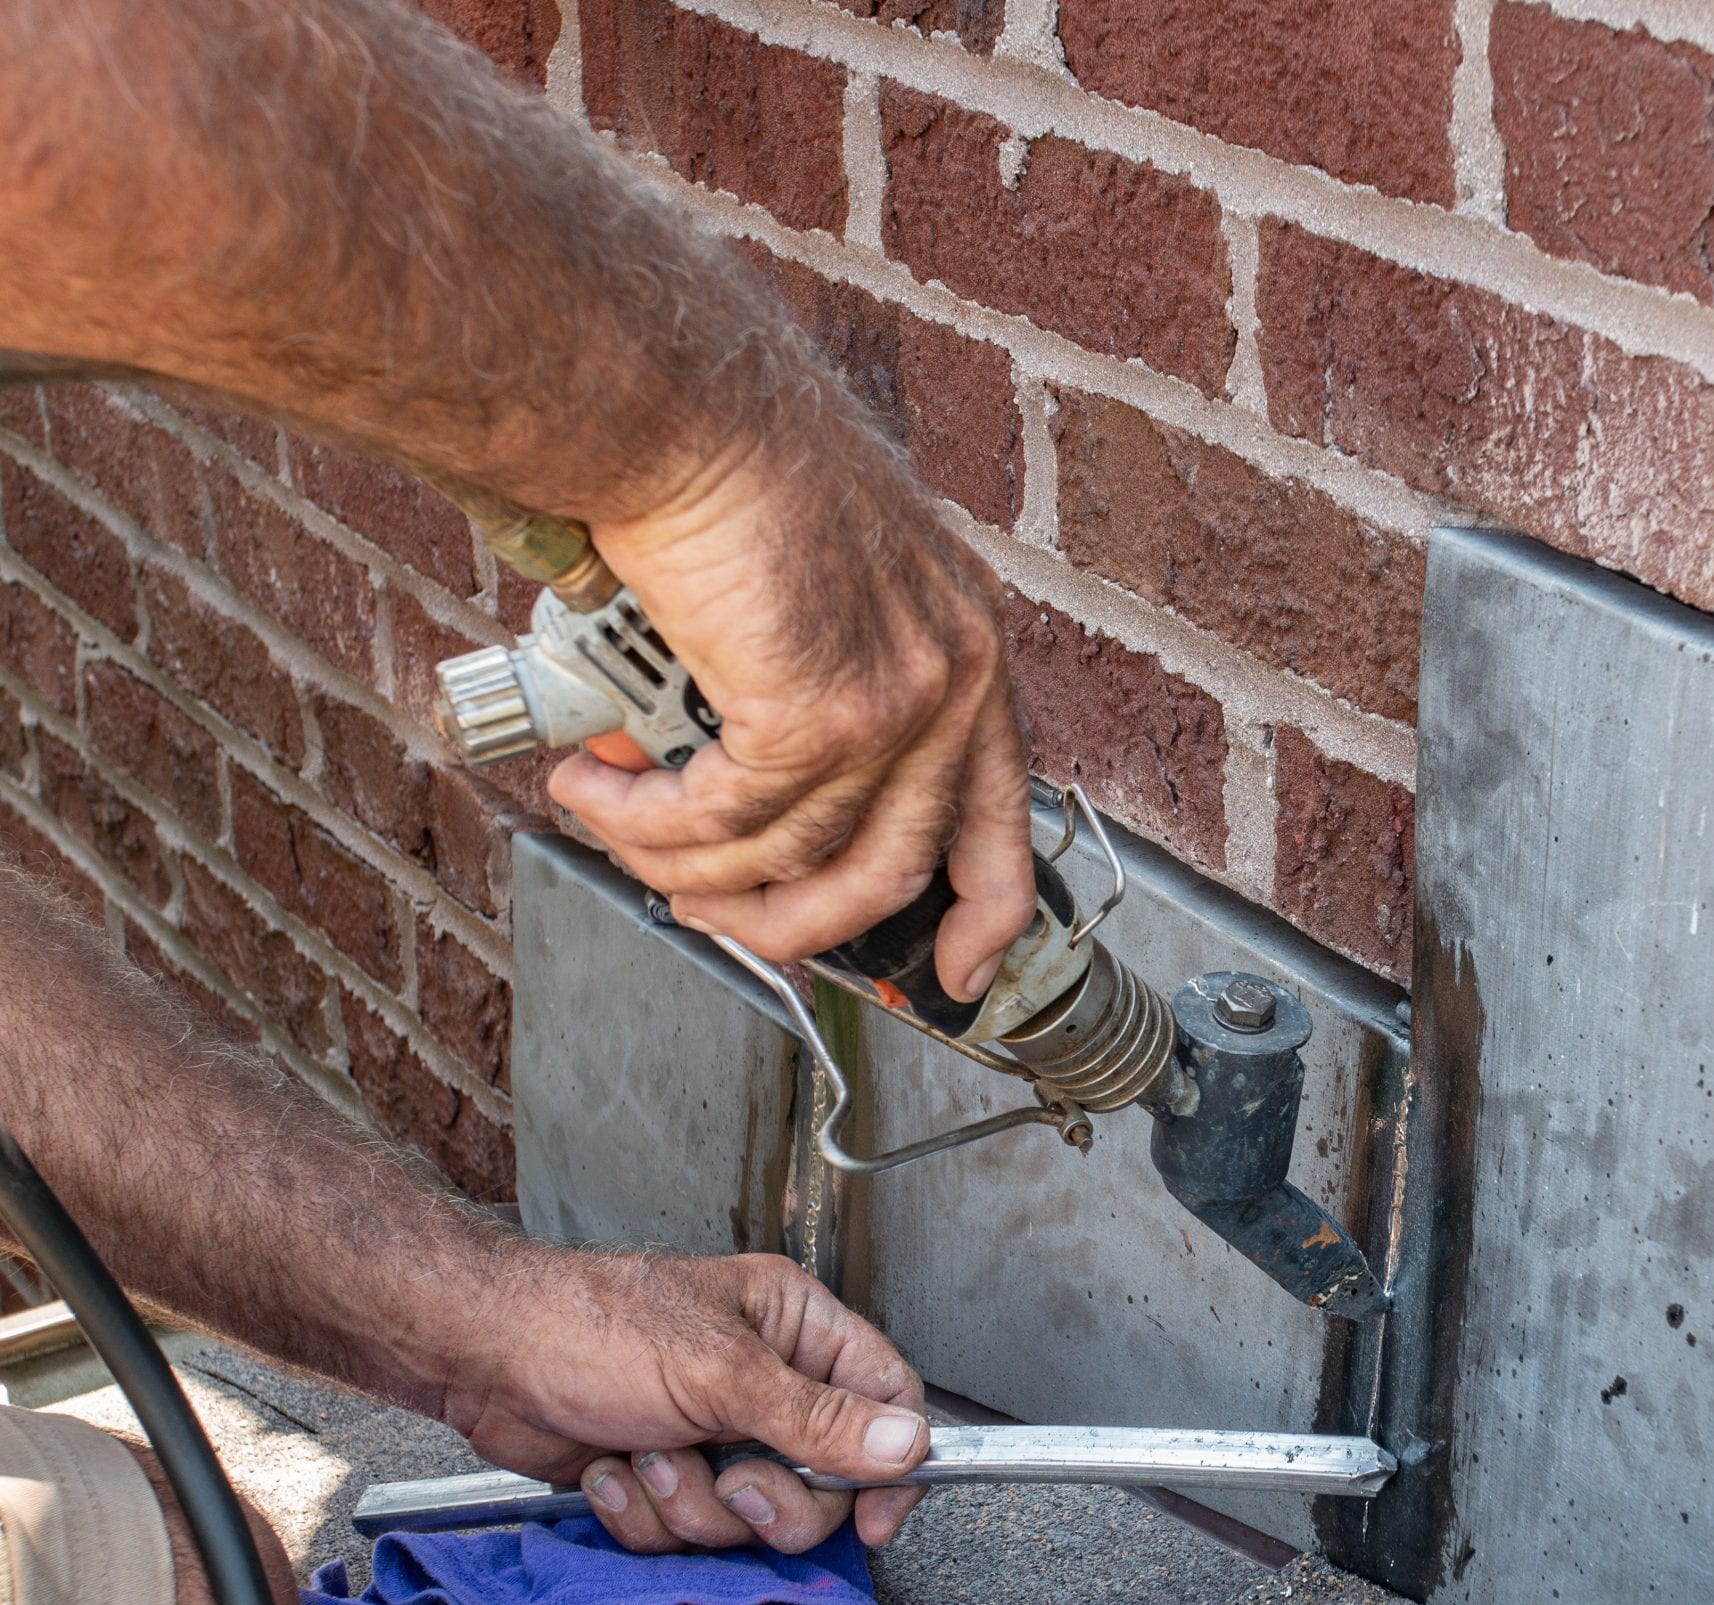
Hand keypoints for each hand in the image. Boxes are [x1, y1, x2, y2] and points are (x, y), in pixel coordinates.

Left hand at [446, 1248, 930, 1552]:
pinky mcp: (663, 1477)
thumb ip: (818, 1418)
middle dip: (761, 1500)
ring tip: (644, 1455)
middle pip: (820, 1484)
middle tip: (725, 1478)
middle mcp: (764, 1383)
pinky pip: (685, 1533)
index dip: (889, 1466)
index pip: (888, 1398)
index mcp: (795, 1328)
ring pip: (745, 1520)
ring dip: (686, 1505)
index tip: (872, 1520)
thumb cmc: (588, 1329)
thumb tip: (907, 1445)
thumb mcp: (719, 1373)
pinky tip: (609, 1468)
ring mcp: (712, 1434)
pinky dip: (642, 1514)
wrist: (477, 1358)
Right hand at [548, 409, 1034, 998]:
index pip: (999, 815)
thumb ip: (815, 687)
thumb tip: (745, 796)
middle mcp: (955, 677)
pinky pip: (724, 820)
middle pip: (892, 869)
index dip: (984, 915)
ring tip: (614, 827)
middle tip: (708, 916)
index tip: (955, 977)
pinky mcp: (819, 711)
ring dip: (685, 866)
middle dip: (791, 924)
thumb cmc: (726, 468)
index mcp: (968, 647)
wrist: (681, 400)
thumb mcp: (818, 587)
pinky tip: (595, 791)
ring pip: (791, 856)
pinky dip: (647, 826)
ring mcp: (897, 699)